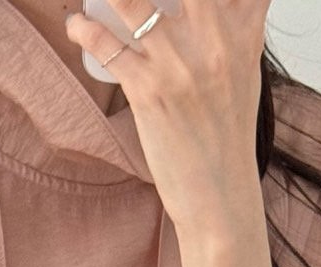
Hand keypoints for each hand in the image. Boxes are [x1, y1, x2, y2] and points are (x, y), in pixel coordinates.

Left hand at [65, 0, 271, 237]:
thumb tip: (233, 6)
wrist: (219, 193)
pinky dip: (84, 31)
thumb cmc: (226, 134)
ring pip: (132, 1)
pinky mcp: (150, 91)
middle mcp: (213, 39)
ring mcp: (179, 64)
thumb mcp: (245, 70)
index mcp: (242, 30)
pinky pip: (108, 47)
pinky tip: (75, 25)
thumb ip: (239, 27)